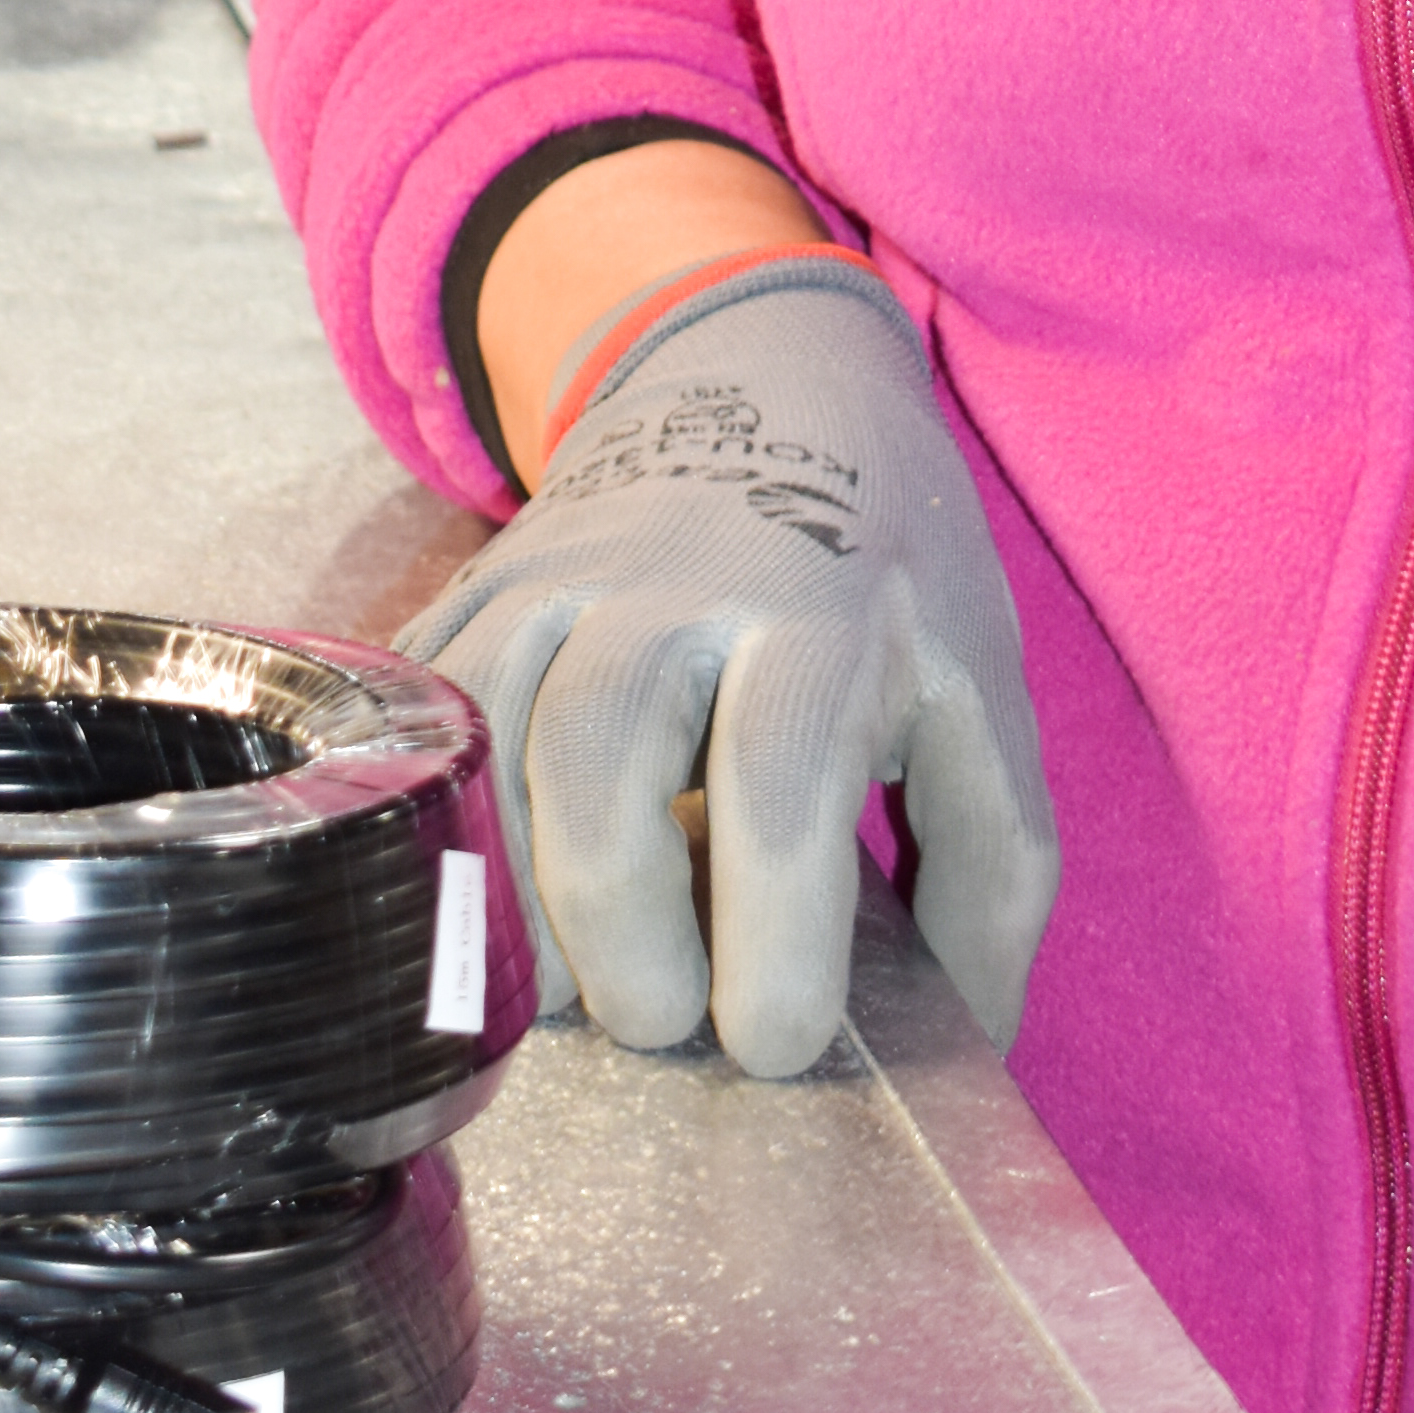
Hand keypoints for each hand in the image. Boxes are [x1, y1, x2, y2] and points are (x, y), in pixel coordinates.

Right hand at [407, 257, 1057, 1072]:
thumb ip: (992, 865)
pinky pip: (421, 718)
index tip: (774, 1043)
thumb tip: (965, 1042)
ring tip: (569, 992)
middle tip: (661, 1022)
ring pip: (488, 741)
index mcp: (823, 617)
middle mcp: (677, 585)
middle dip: (619, 925)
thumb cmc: (885, 570)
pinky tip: (488, 909)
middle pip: (601, 755)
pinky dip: (434, 826)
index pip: (781, 787)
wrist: (769, 369)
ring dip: (511, 894)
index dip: (772, 938)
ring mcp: (558, 577)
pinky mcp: (477, 589)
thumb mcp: (983, 686)